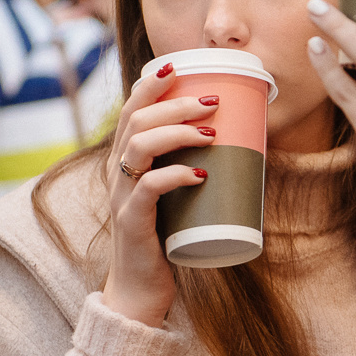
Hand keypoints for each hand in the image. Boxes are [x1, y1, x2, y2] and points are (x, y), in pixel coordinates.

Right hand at [98, 64, 216, 326]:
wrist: (141, 290)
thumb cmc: (165, 238)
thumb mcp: (176, 195)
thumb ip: (192, 168)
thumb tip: (237, 141)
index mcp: (126, 161)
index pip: (130, 110)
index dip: (149, 84)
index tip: (176, 65)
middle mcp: (118, 173)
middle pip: (136, 120)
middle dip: (174, 102)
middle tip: (212, 100)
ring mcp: (122, 197)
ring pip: (138, 146)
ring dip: (177, 131)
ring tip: (211, 131)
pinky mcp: (132, 223)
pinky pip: (148, 189)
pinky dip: (175, 175)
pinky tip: (199, 174)